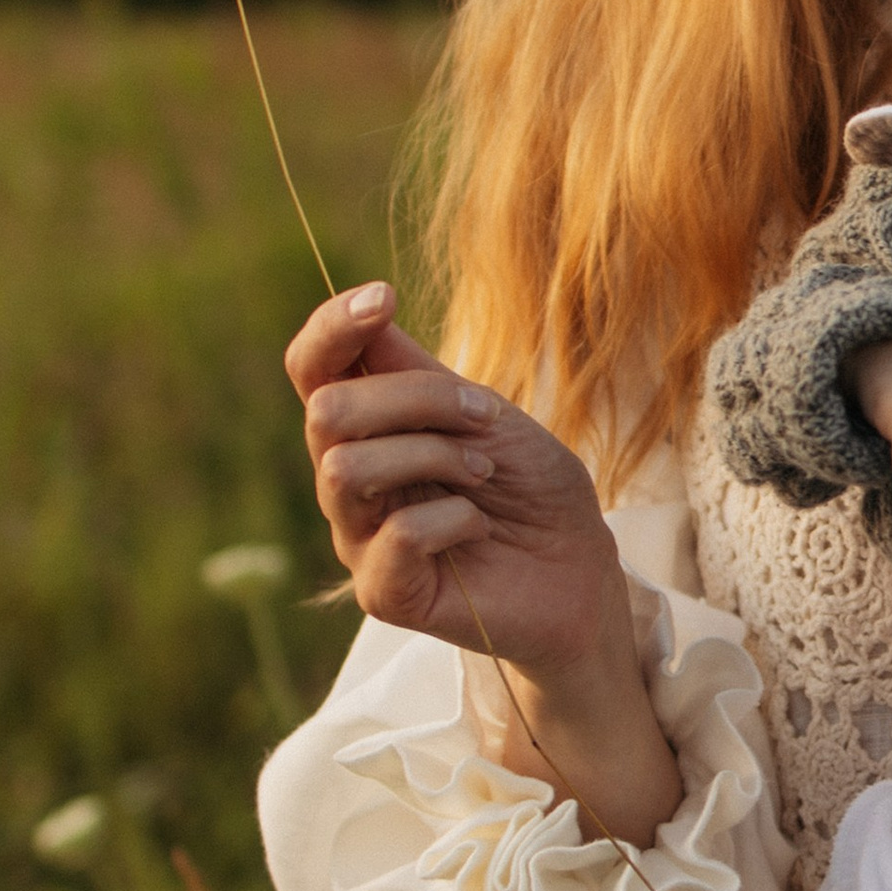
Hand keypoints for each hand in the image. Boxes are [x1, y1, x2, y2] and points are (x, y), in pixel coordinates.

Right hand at [285, 284, 682, 841]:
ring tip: (484, 475)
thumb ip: (419, 373)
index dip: (331, 326)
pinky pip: (392, 537)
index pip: (311, 368)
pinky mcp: (383, 593)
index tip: (384, 297)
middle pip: (326, 412)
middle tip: (484, 420)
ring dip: (432, 456)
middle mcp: (348, 479)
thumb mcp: (486, 415)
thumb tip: (367, 312)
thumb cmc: (532, 488)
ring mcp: (358, 538)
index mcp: (367, 427)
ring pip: (345, 470)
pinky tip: (480, 526)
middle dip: (414, 398)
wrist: (580, 571)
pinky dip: (451, 518)